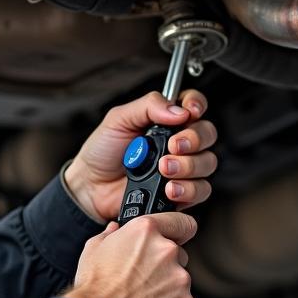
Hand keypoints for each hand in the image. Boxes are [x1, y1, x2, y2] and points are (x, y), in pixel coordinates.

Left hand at [64, 89, 217, 223]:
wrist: (91, 186)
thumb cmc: (102, 151)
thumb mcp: (118, 119)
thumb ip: (147, 107)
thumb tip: (178, 109)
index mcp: (165, 120)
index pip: (194, 104)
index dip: (198, 105)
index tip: (191, 112)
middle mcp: (178, 142)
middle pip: (207, 134)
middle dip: (194, 139)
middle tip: (173, 146)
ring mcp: (182, 167)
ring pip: (207, 163)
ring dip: (189, 166)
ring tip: (164, 169)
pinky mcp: (180, 192)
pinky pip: (200, 190)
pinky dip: (188, 189)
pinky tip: (169, 189)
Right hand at [66, 212, 196, 297]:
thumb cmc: (94, 288)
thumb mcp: (94, 250)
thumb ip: (110, 234)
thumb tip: (115, 229)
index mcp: (145, 231)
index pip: (181, 222)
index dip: (178, 230)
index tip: (177, 237)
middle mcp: (166, 250)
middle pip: (178, 254)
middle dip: (165, 264)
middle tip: (143, 279)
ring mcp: (179, 278)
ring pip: (179, 280)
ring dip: (167, 287)